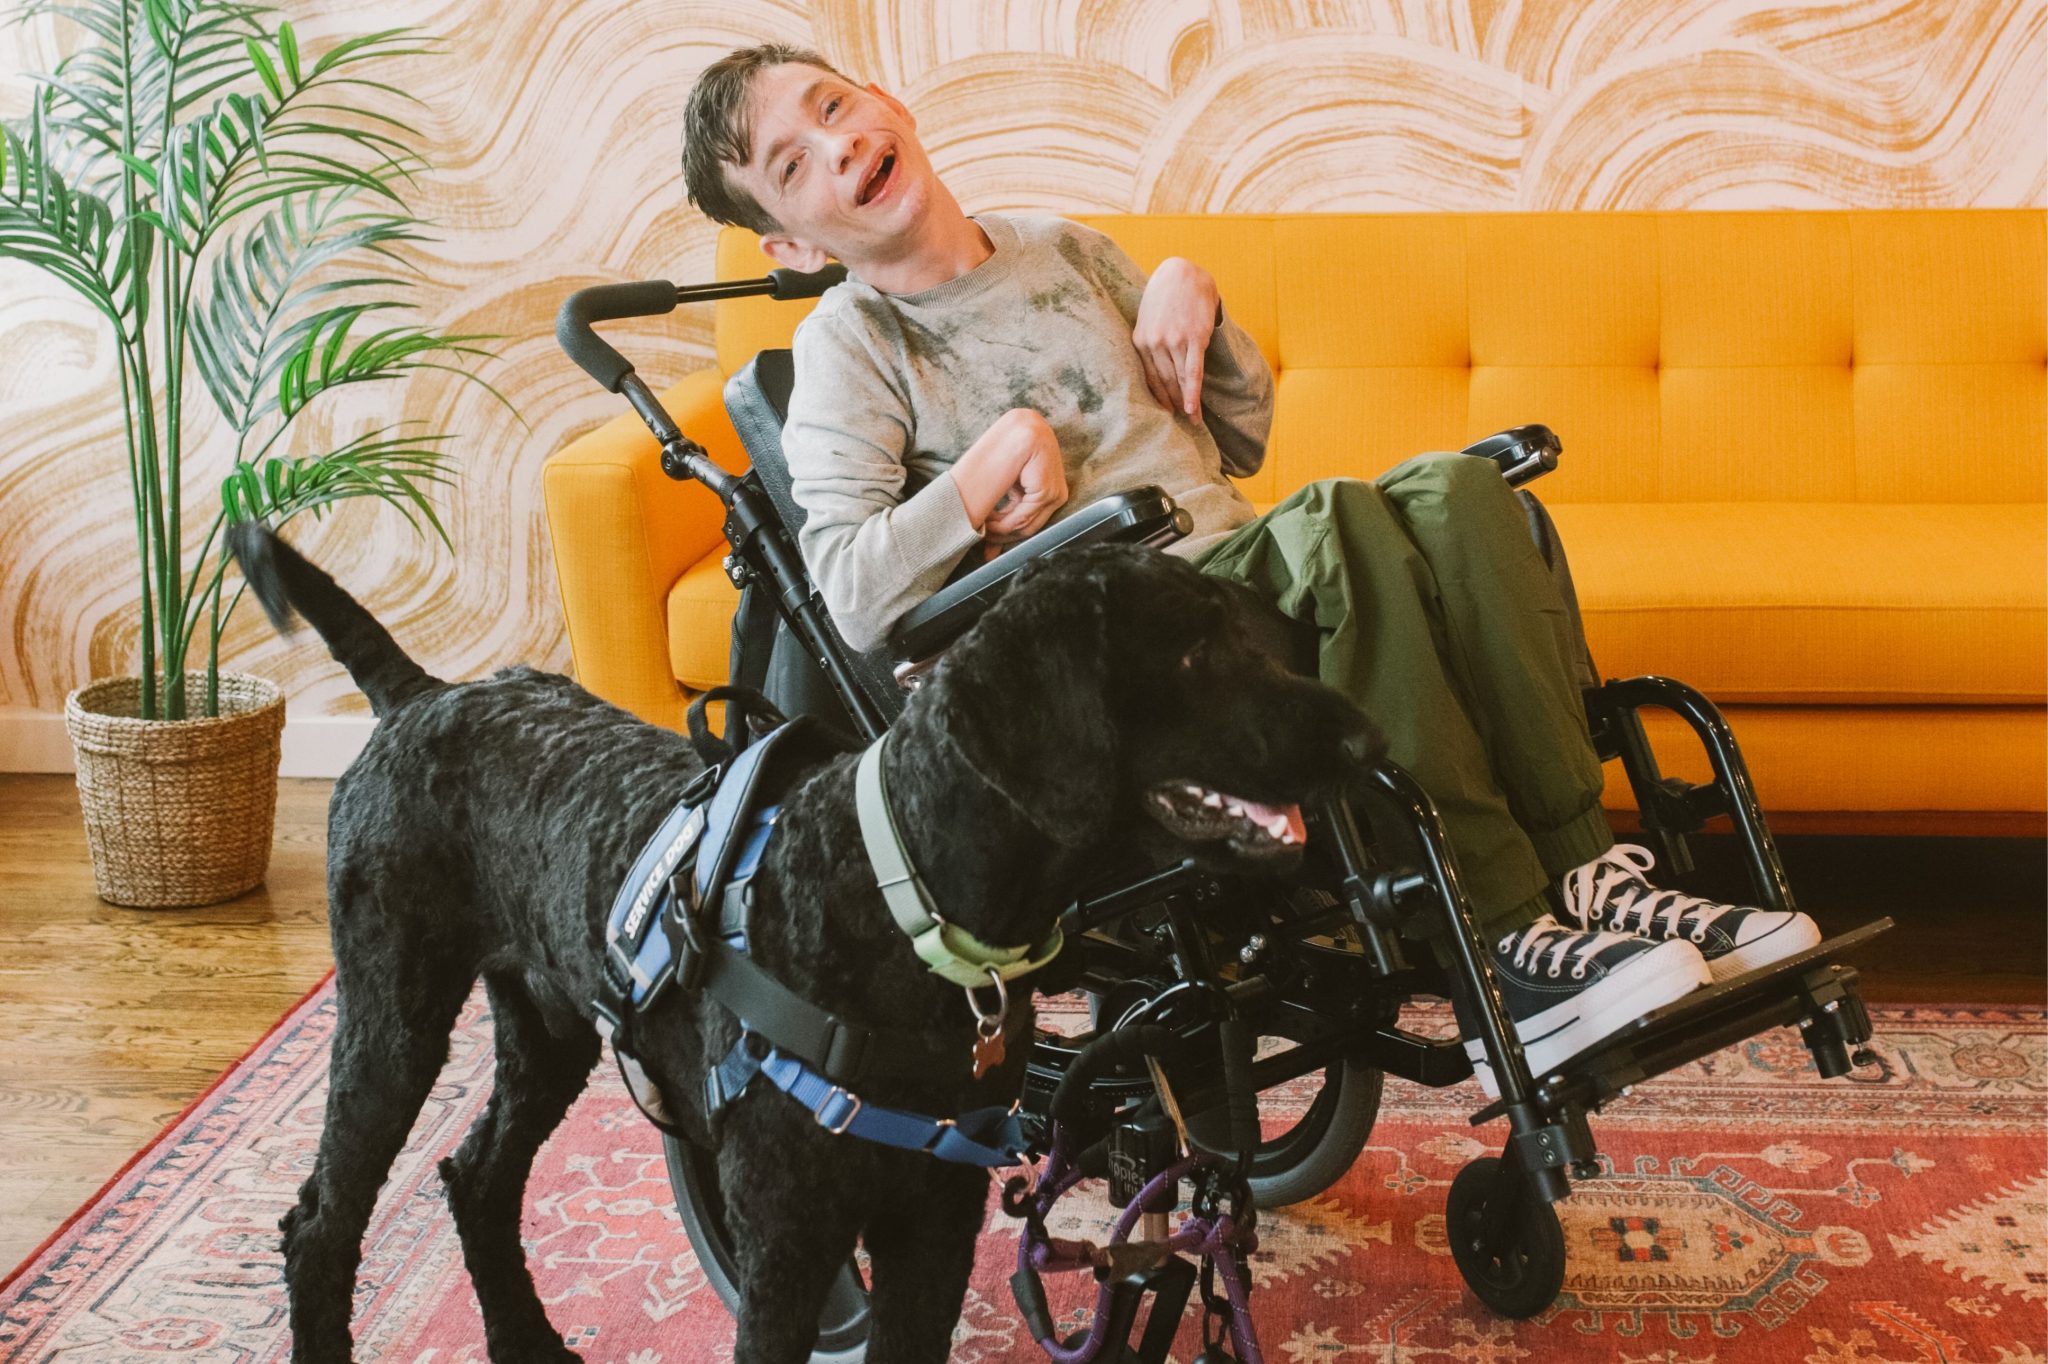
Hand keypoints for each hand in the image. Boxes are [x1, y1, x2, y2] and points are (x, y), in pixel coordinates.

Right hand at [983, 429, 1067, 546]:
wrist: (1018, 428)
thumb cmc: (1006, 450)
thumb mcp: (1009, 482)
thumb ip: (1007, 506)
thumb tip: (994, 543)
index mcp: (1052, 487)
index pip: (1032, 517)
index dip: (1007, 535)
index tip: (990, 549)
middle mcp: (1059, 490)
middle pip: (1030, 525)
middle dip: (1003, 538)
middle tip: (983, 547)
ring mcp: (1056, 492)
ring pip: (1025, 525)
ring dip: (999, 531)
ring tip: (980, 530)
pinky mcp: (1049, 492)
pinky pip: (1023, 517)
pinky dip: (1003, 523)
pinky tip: (986, 522)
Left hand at [1133, 257, 1219, 420]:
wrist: (1184, 273)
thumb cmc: (1165, 297)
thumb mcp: (1147, 318)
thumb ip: (1147, 342)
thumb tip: (1151, 369)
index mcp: (1140, 340)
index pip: (1148, 378)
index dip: (1158, 399)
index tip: (1164, 415)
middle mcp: (1155, 342)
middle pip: (1164, 383)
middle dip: (1172, 405)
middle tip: (1180, 425)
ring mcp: (1174, 340)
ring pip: (1179, 380)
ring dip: (1185, 403)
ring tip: (1192, 420)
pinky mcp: (1194, 337)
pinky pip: (1193, 371)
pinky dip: (1193, 391)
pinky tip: (1193, 407)